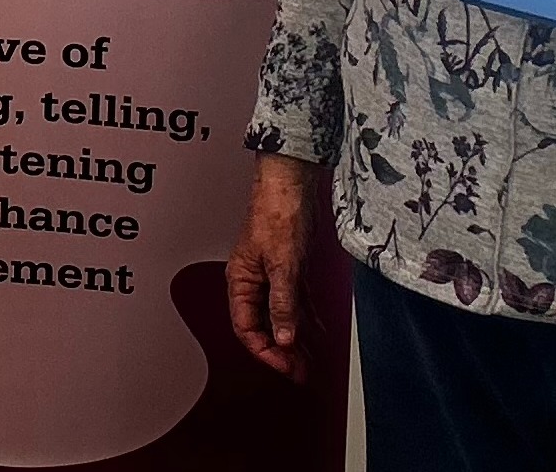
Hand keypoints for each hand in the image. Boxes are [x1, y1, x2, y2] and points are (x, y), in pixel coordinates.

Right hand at [226, 153, 318, 380]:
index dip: (267, 352)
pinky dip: (304, 320)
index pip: (248, 329)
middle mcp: (253, 281)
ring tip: (309, 360)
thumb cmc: (276, 213)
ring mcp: (271, 275)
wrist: (289, 183)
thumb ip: (283, 304)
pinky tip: (315, 332)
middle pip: (264, 327)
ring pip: (280, 317)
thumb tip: (285, 338)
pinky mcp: (288, 268)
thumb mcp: (282, 265)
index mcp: (241, 281)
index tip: (287, 366)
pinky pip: (293, 303)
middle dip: (281, 352)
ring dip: (294, 340)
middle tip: (300, 372)